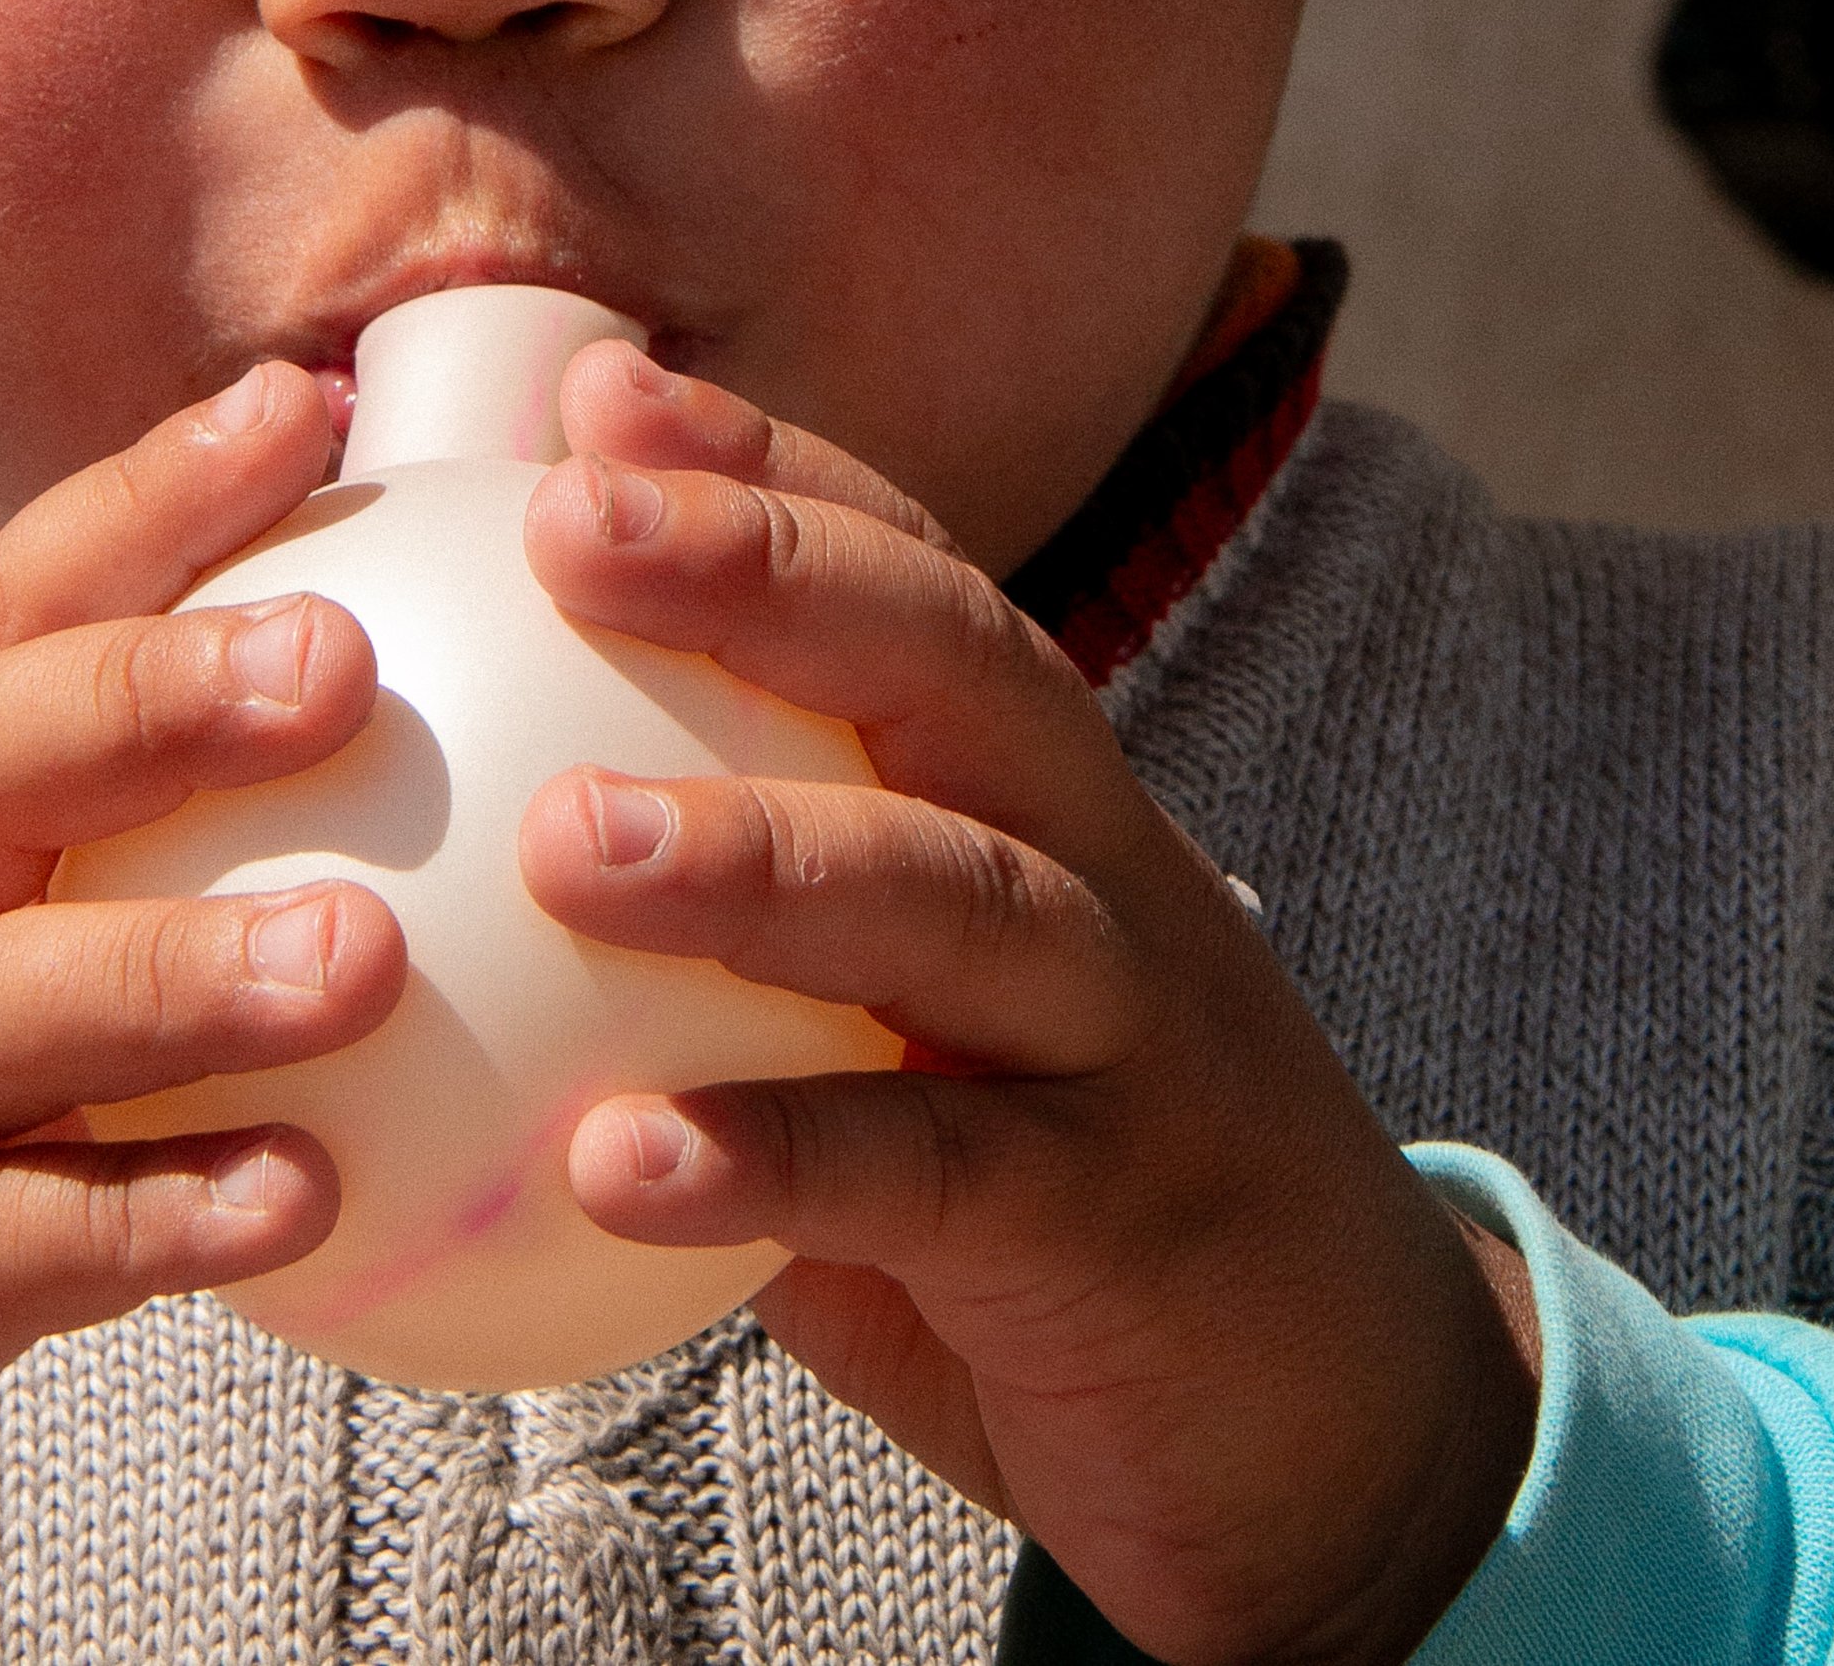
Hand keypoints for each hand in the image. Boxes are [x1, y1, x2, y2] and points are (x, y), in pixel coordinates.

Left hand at [518, 346, 1536, 1665]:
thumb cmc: (1071, 1213)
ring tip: (557, 837)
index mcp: (1050, 804)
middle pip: (958, 665)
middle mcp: (1108, 876)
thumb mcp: (919, 1046)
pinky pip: (942, 1177)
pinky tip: (613, 1159)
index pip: (920, 578)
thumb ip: (749, 980)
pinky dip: (777, 1153)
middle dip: (766, 568)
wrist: (1361, 1440)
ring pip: (959, 894)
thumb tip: (472, 914)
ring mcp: (1134, 1043)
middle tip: (565, 523)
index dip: (771, 471)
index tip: (599, 392)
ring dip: (755, 852)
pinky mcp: (1124, 1228)